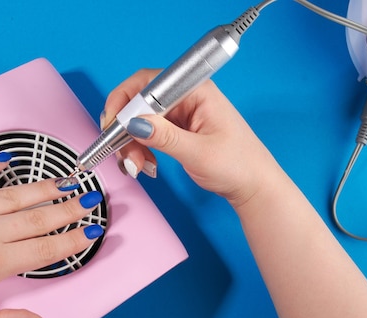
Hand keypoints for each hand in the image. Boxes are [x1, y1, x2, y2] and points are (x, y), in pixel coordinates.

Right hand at [103, 69, 279, 207]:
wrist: (254, 185)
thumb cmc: (239, 165)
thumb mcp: (198, 153)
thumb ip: (165, 137)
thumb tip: (134, 123)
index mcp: (195, 91)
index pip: (147, 82)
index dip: (124, 101)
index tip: (112, 125)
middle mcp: (186, 97)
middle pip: (139, 102)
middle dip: (125, 129)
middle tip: (124, 156)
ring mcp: (182, 113)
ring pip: (141, 120)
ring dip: (131, 142)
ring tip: (137, 166)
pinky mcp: (179, 128)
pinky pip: (149, 132)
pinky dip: (140, 147)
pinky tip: (145, 164)